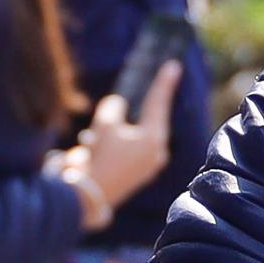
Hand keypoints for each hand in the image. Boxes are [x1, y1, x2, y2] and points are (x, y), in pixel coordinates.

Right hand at [56, 63, 180, 225]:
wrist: (88, 197)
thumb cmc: (98, 158)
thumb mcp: (104, 126)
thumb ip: (113, 108)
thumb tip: (117, 105)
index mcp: (153, 138)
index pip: (158, 103)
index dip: (164, 82)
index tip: (174, 65)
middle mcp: (156, 152)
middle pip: (147, 122)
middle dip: (129, 116)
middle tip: (118, 113)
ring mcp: (148, 166)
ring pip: (135, 137)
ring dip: (116, 133)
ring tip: (93, 140)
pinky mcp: (136, 175)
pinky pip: (128, 151)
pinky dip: (114, 146)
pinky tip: (93, 150)